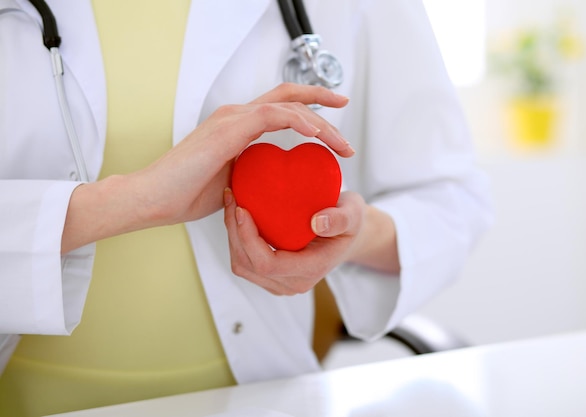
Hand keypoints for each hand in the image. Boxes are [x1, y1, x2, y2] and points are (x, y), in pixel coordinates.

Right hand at [135, 83, 353, 223]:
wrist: (152, 198)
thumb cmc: (183, 195)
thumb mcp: (229, 185)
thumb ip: (249, 178)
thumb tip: (267, 189)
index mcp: (235, 126)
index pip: (278, 107)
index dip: (307, 107)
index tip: (332, 122)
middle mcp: (235, 116)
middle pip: (287, 94)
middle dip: (320, 98)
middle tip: (345, 105)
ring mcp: (231, 119)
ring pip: (287, 105)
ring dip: (319, 120)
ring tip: (341, 142)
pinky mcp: (228, 129)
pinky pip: (273, 116)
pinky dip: (299, 121)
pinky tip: (317, 136)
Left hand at [223, 189, 366, 294]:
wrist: (347, 233)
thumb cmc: (349, 220)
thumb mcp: (353, 213)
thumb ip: (340, 218)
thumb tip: (317, 222)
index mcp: (311, 270)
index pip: (267, 263)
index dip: (248, 239)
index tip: (242, 208)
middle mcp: (293, 283)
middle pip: (248, 265)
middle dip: (234, 232)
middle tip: (232, 198)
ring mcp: (281, 283)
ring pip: (242, 265)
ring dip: (232, 235)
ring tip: (232, 203)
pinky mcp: (272, 277)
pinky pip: (245, 262)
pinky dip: (237, 239)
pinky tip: (238, 214)